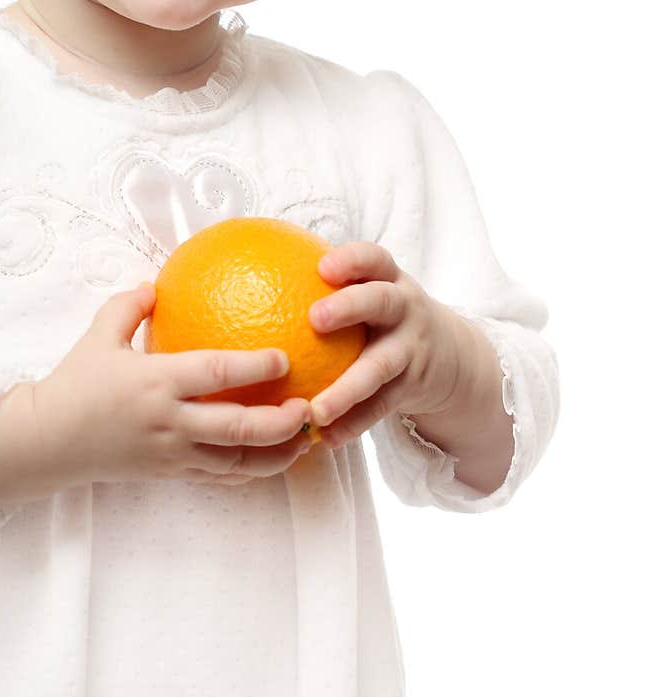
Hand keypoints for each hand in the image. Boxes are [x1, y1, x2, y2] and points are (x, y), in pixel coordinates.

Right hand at [32, 283, 312, 487]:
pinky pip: (220, 475)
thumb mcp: (99, 335)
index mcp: (156, 382)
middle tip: (311, 405)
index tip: (285, 357)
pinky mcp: (170, 473)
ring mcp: (172, 453)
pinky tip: (273, 456)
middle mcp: (170, 421)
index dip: (255, 366)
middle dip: (282, 422)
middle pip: (239, 428)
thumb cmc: (74, 383)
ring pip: (237, 461)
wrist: (46, 442)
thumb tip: (158, 283)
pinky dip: (251, 469)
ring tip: (307, 437)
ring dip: (277, 453)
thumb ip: (130, 305)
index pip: (217, 373)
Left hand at [306, 242, 473, 448]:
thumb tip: (246, 276)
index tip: (322, 267)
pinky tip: (326, 437)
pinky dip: (354, 422)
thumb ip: (325, 285)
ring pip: (379, 366)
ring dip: (347, 390)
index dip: (351, 259)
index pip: (374, 259)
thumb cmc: (384, 318)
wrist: (450, 356)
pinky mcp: (412, 386)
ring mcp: (411, 348)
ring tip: (316, 410)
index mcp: (388, 279)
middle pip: (381, 301)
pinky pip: (381, 406)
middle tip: (314, 319)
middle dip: (350, 306)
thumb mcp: (370, 293)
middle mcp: (404, 308)